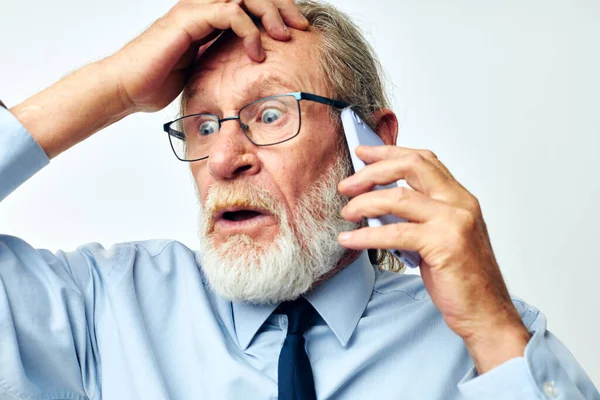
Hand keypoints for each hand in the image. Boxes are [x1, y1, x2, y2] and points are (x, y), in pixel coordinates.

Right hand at [109, 0, 308, 111]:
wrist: (128, 88)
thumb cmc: (159, 82)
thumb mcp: (204, 71)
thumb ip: (225, 62)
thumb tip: (253, 73)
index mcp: (210, 16)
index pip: (251, 3)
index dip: (277, 11)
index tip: (298, 32)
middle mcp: (204, 6)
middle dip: (282, 7)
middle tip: (301, 28)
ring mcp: (195, 9)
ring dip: (270, 14)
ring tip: (285, 37)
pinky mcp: (189, 18)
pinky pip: (229, 12)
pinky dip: (248, 30)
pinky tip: (257, 52)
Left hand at [338, 145, 530, 372]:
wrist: (485, 312)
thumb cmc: (461, 276)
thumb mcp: (440, 235)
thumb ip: (418, 214)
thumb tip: (377, 202)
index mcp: (459, 197)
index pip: (423, 160)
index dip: (390, 152)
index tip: (364, 152)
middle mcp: (459, 202)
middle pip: (410, 167)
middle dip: (372, 171)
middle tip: (347, 185)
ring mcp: (453, 222)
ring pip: (398, 197)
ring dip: (364, 202)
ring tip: (347, 212)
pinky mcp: (443, 244)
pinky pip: (394, 233)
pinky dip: (366, 235)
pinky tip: (350, 239)